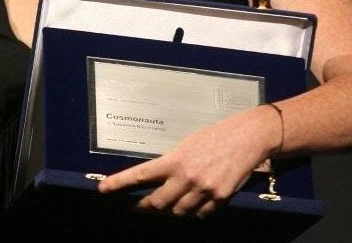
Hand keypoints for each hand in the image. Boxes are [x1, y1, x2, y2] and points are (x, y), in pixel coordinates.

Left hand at [99, 105, 279, 217]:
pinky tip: (197, 201)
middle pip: (157, 204)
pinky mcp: (220, 198)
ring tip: (172, 201)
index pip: (141, 175)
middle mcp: (187, 176)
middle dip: (145, 207)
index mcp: (176, 159)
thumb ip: (173, 163)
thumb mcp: (189, 144)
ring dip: (173, 210)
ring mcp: (204, 190)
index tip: (103, 189)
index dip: (120, 184)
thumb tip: (160, 180)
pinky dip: (196, 212)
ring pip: (178, 212)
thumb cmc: (217, 135)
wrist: (248, 137)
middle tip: (137, 207)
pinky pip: (200, 215)